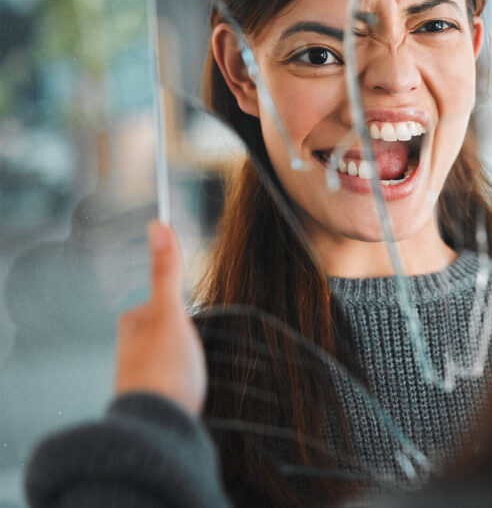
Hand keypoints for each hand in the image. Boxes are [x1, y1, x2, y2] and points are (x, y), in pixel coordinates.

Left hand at [114, 220, 206, 415]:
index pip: (163, 302)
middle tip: (198, 350)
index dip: (184, 309)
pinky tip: (193, 390)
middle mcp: (130, 348)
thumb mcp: (171, 313)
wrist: (160, 429)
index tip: (194, 321)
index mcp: (132, 324)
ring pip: (171, 356)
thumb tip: (158, 225)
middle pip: (168, 329)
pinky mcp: (154, 399)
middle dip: (186, 337)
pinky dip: (185, 383)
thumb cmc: (165, 370)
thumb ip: (167, 273)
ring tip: (197, 372)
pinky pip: (175, 380)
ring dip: (186, 363)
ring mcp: (141, 375)